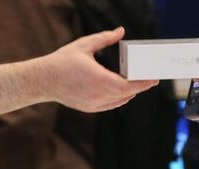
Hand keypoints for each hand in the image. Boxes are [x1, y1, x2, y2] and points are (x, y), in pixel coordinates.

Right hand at [41, 27, 158, 112]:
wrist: (44, 80)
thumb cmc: (63, 61)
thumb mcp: (84, 45)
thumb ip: (105, 38)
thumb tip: (121, 31)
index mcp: (98, 78)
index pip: (127, 85)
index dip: (143, 83)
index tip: (154, 79)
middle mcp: (98, 94)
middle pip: (127, 94)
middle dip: (140, 86)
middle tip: (150, 79)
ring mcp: (94, 104)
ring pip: (120, 101)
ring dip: (130, 93)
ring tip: (138, 83)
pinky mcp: (90, 108)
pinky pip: (110, 106)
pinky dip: (119, 99)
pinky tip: (124, 92)